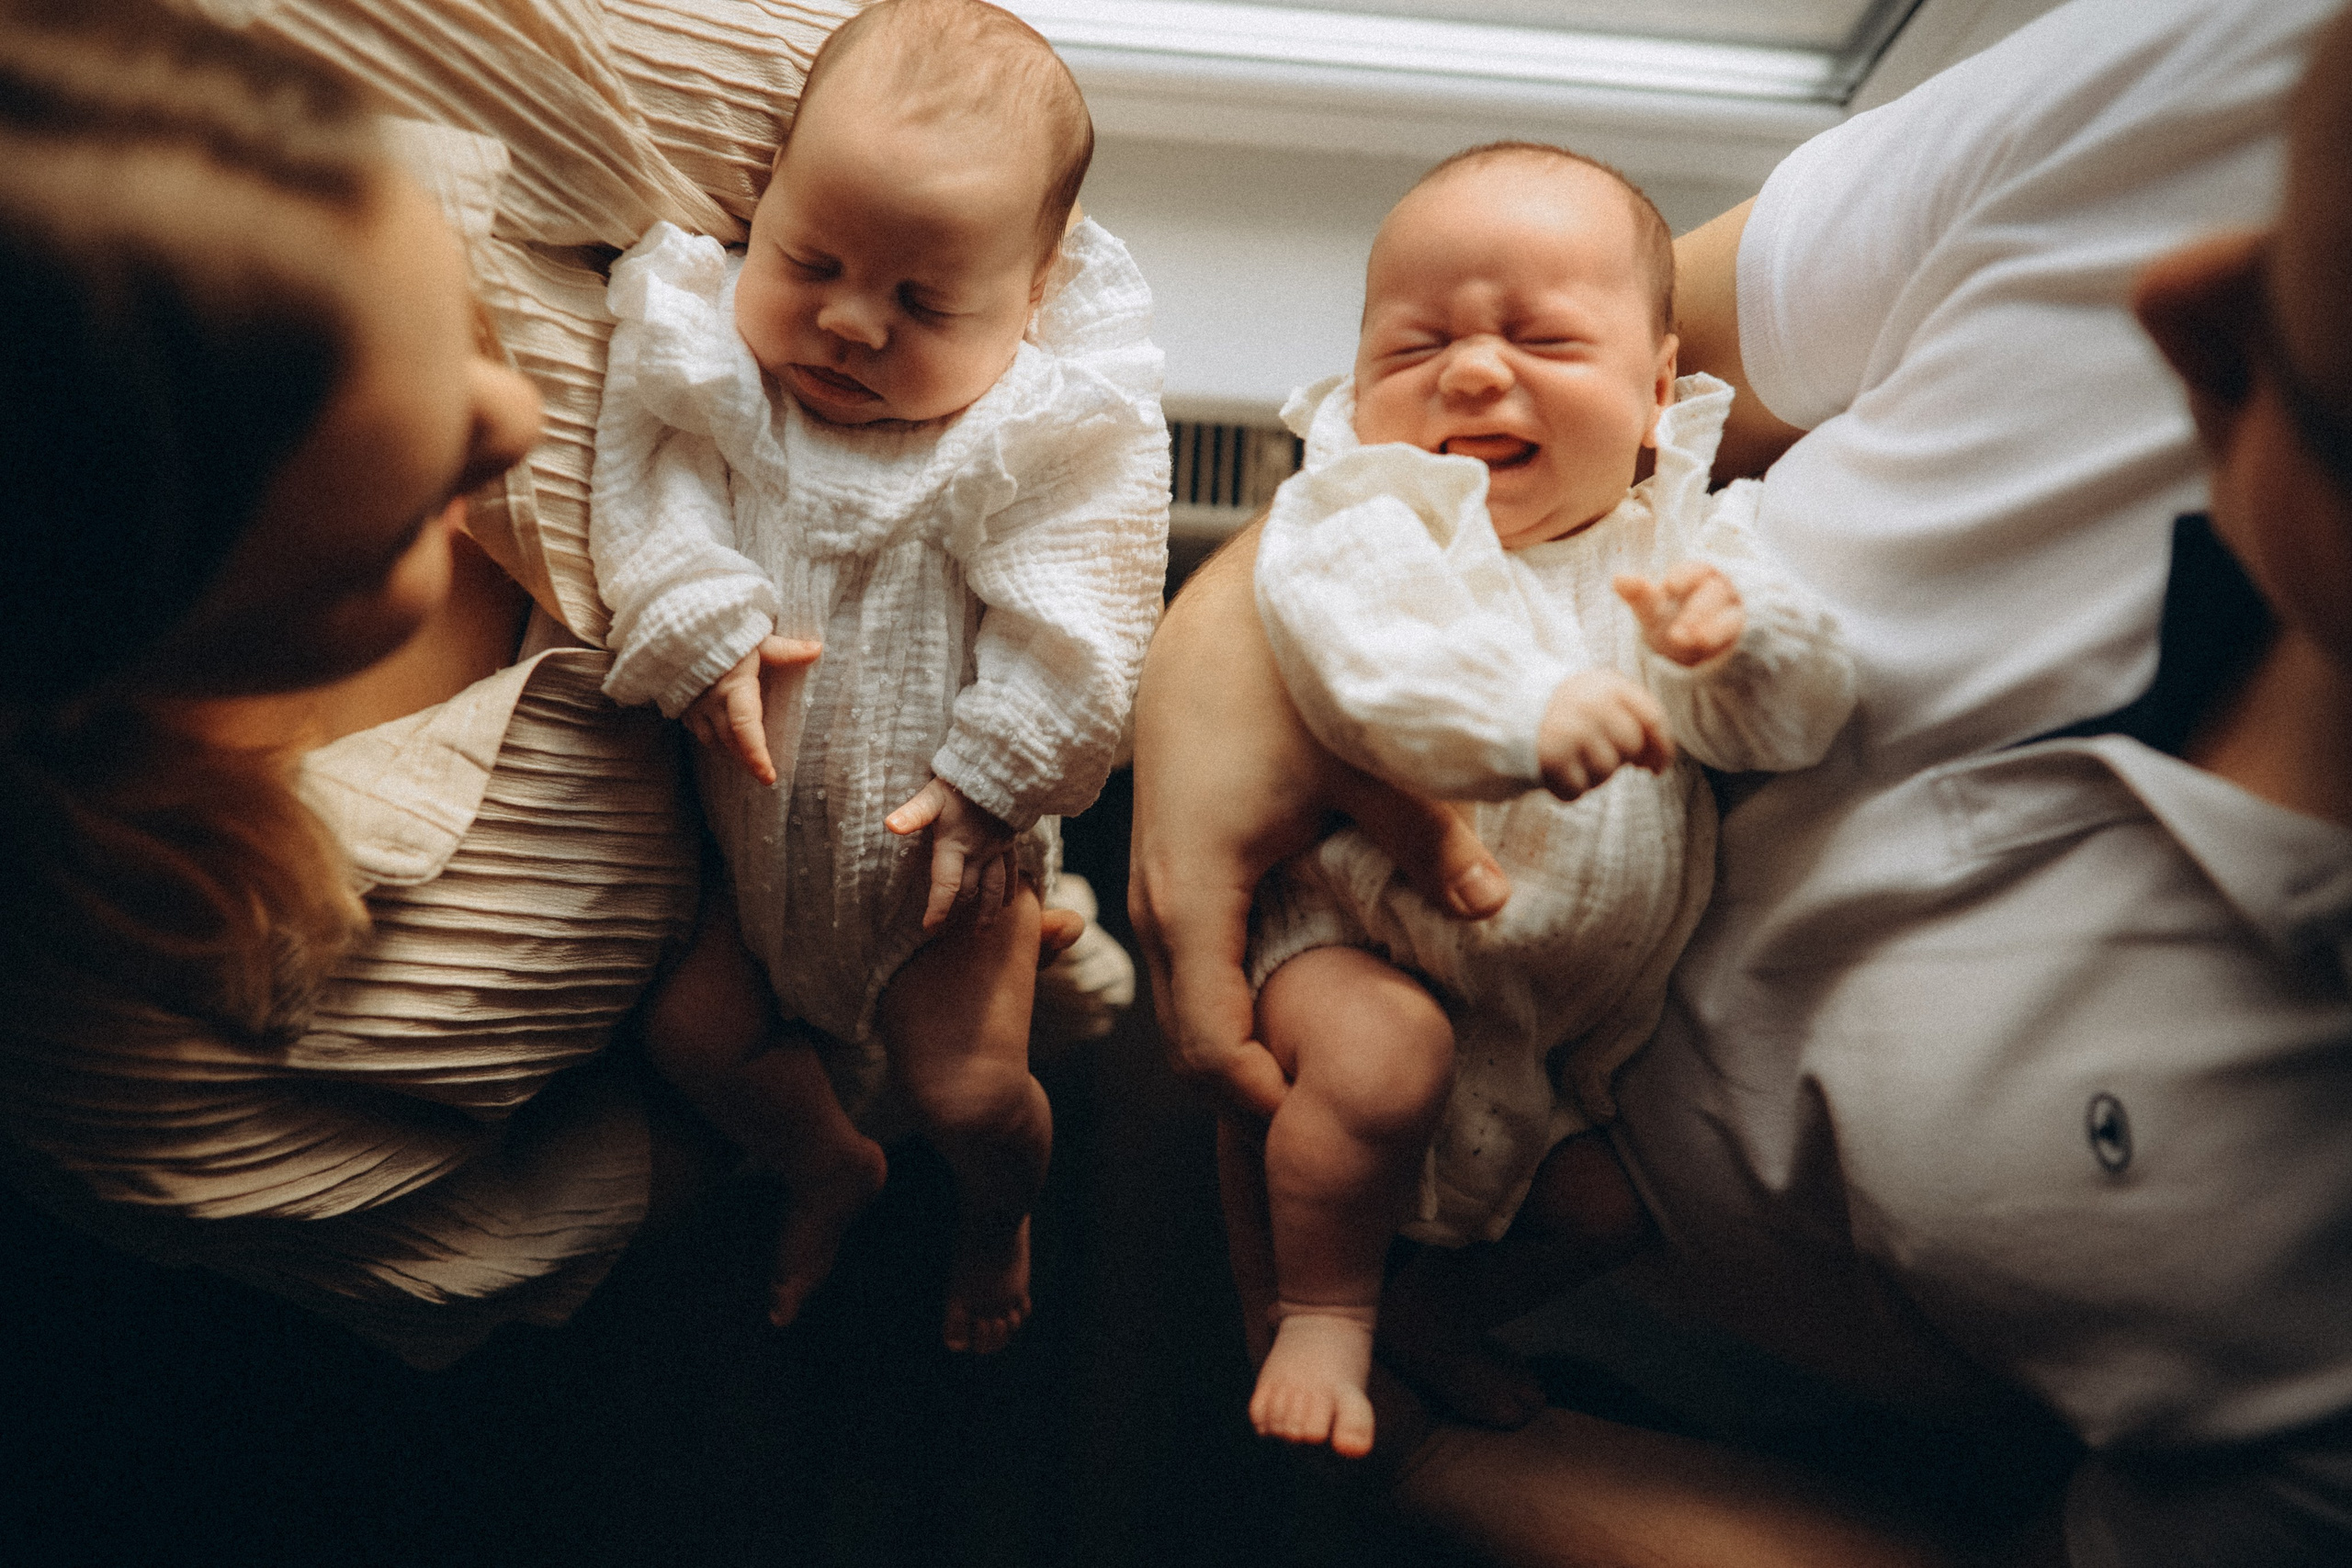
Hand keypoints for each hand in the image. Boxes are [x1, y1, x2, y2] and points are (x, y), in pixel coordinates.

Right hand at [682, 635, 822, 784]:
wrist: (674, 623)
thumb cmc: (720, 630)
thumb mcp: (756, 639)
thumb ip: (786, 650)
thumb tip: (818, 648)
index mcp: (733, 688)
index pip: (746, 729)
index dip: (756, 756)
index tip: (769, 777)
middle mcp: (711, 702)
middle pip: (731, 741)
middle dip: (747, 759)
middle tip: (765, 773)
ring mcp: (692, 705)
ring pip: (712, 740)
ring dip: (730, 751)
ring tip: (746, 757)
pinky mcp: (680, 703)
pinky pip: (697, 730)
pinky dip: (713, 738)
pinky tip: (723, 737)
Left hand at [886, 777, 1017, 930]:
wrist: (1005, 768)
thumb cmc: (964, 780)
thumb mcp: (934, 794)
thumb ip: (914, 813)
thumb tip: (890, 825)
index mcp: (956, 846)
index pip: (947, 886)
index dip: (938, 910)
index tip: (930, 928)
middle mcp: (978, 854)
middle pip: (968, 891)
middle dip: (956, 911)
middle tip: (945, 930)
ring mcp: (996, 849)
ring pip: (994, 888)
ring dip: (988, 911)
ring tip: (982, 929)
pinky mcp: (1009, 841)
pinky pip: (1011, 870)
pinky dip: (1010, 889)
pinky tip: (1009, 902)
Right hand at [1127, 525, 1510, 1123]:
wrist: (1222, 612)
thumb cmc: (1281, 679)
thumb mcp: (1366, 764)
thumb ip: (1427, 845)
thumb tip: (1491, 909)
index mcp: (1196, 895)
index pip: (1211, 1047)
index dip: (1265, 1102)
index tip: (1331, 1123)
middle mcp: (1160, 903)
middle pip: (1190, 1044)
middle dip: (1255, 1092)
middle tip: (1338, 1120)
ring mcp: (1157, 886)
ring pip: (1187, 1005)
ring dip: (1245, 1046)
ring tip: (1323, 1071)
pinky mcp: (1172, 867)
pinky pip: (1192, 965)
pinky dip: (1234, 1001)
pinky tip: (1300, 999)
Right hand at [1537, 669, 1673, 799]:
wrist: (1502, 707)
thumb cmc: (1560, 708)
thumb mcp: (1595, 694)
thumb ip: (1629, 715)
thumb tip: (1653, 760)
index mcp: (1608, 684)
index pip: (1652, 718)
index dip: (1662, 748)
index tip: (1655, 768)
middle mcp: (1592, 704)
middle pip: (1631, 747)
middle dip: (1619, 759)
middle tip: (1594, 756)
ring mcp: (1572, 730)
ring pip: (1606, 771)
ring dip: (1592, 776)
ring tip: (1571, 762)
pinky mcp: (1551, 757)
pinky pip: (1577, 790)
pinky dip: (1568, 789)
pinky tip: (1555, 774)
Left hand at [1614, 562, 1743, 666]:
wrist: (1688, 659)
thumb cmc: (1669, 625)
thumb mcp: (1652, 612)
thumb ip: (1639, 595)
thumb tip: (1617, 577)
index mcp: (1697, 577)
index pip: (1696, 570)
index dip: (1685, 576)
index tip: (1670, 586)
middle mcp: (1720, 591)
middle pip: (1715, 593)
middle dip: (1696, 611)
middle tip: (1678, 633)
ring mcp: (1735, 613)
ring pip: (1730, 617)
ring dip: (1712, 630)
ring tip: (1694, 642)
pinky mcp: (1745, 637)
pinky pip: (1742, 637)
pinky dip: (1727, 642)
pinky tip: (1712, 651)